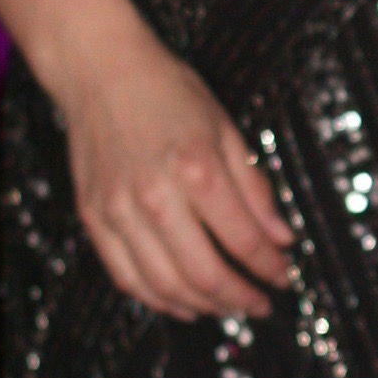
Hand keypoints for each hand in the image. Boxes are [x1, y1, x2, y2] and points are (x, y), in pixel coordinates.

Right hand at [47, 12, 293, 320]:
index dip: (270, 268)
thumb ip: (255, 188)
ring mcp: (119, 211)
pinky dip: (158, 300)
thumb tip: (281, 238)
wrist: (100, 69)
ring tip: (227, 308)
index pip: (244, 241)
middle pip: (205, 274)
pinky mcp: (93, 218)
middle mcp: (155, 196)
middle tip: (260, 304)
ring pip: (166, 286)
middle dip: (240, 298)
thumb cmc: (166, 91)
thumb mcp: (226, 129)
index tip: (284, 277)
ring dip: (204, 306)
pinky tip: (182, 304)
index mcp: (197, 170)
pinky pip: (126, 277)